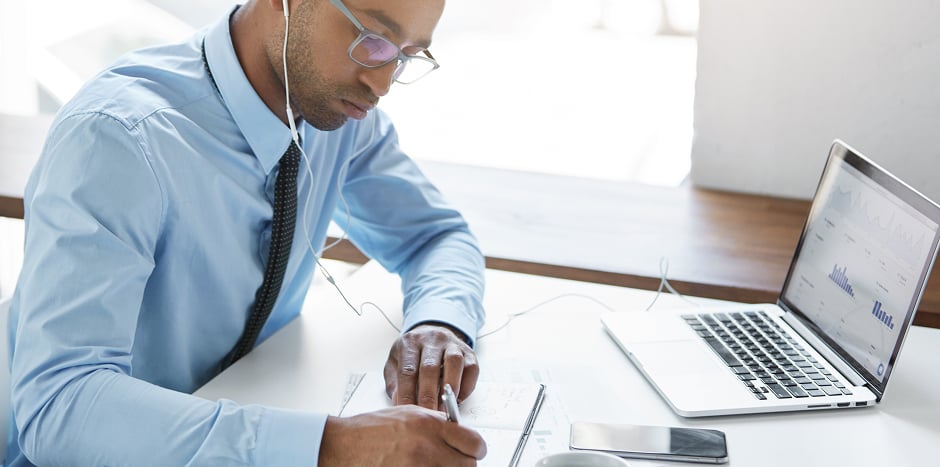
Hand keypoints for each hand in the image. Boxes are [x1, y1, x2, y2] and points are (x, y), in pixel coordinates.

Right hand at [318, 406, 486, 465]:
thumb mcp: (409, 414)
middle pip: (469, 466)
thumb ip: (437, 422)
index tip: (473, 451)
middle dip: (463, 464)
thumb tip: (458, 432)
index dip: (476, 449)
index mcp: (431, 426)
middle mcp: (428, 448)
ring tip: (434, 465)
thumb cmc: (370, 429)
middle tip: (453, 461)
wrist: (343, 445)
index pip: (474, 442)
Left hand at [384, 323, 478, 409]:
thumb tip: (400, 403)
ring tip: (444, 409)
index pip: (407, 370)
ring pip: (454, 363)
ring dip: (449, 389)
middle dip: (428, 396)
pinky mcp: (468, 351)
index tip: (408, 411)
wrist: (431, 332)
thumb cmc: (412, 353)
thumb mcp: (395, 363)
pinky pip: (471, 368)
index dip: (407, 393)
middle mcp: (432, 339)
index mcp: (410, 343)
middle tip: (427, 415)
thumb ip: (394, 383)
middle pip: (430, 368)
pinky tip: (458, 399)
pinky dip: (466, 386)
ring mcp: (452, 344)